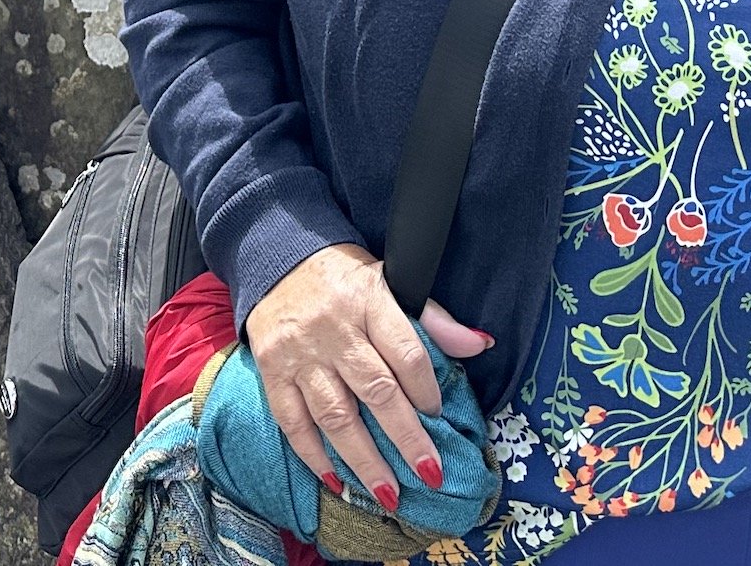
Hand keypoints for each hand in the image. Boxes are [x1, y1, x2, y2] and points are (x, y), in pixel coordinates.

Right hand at [244, 243, 492, 514]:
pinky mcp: (270, 369)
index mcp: (369, 299)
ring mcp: (299, 351)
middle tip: (429, 474)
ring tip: (388, 494)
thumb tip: (479, 344)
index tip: (440, 418)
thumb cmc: (345, 279)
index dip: (427, 390)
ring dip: (363, 460)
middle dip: (406, 438)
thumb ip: (433, 318)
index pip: (406, 353)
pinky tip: (336, 482)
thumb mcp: (391, 281)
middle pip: (376, 390)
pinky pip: (292, 421)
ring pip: (335, 414)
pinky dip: (313, 456)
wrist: (278, 255)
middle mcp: (333, 327)